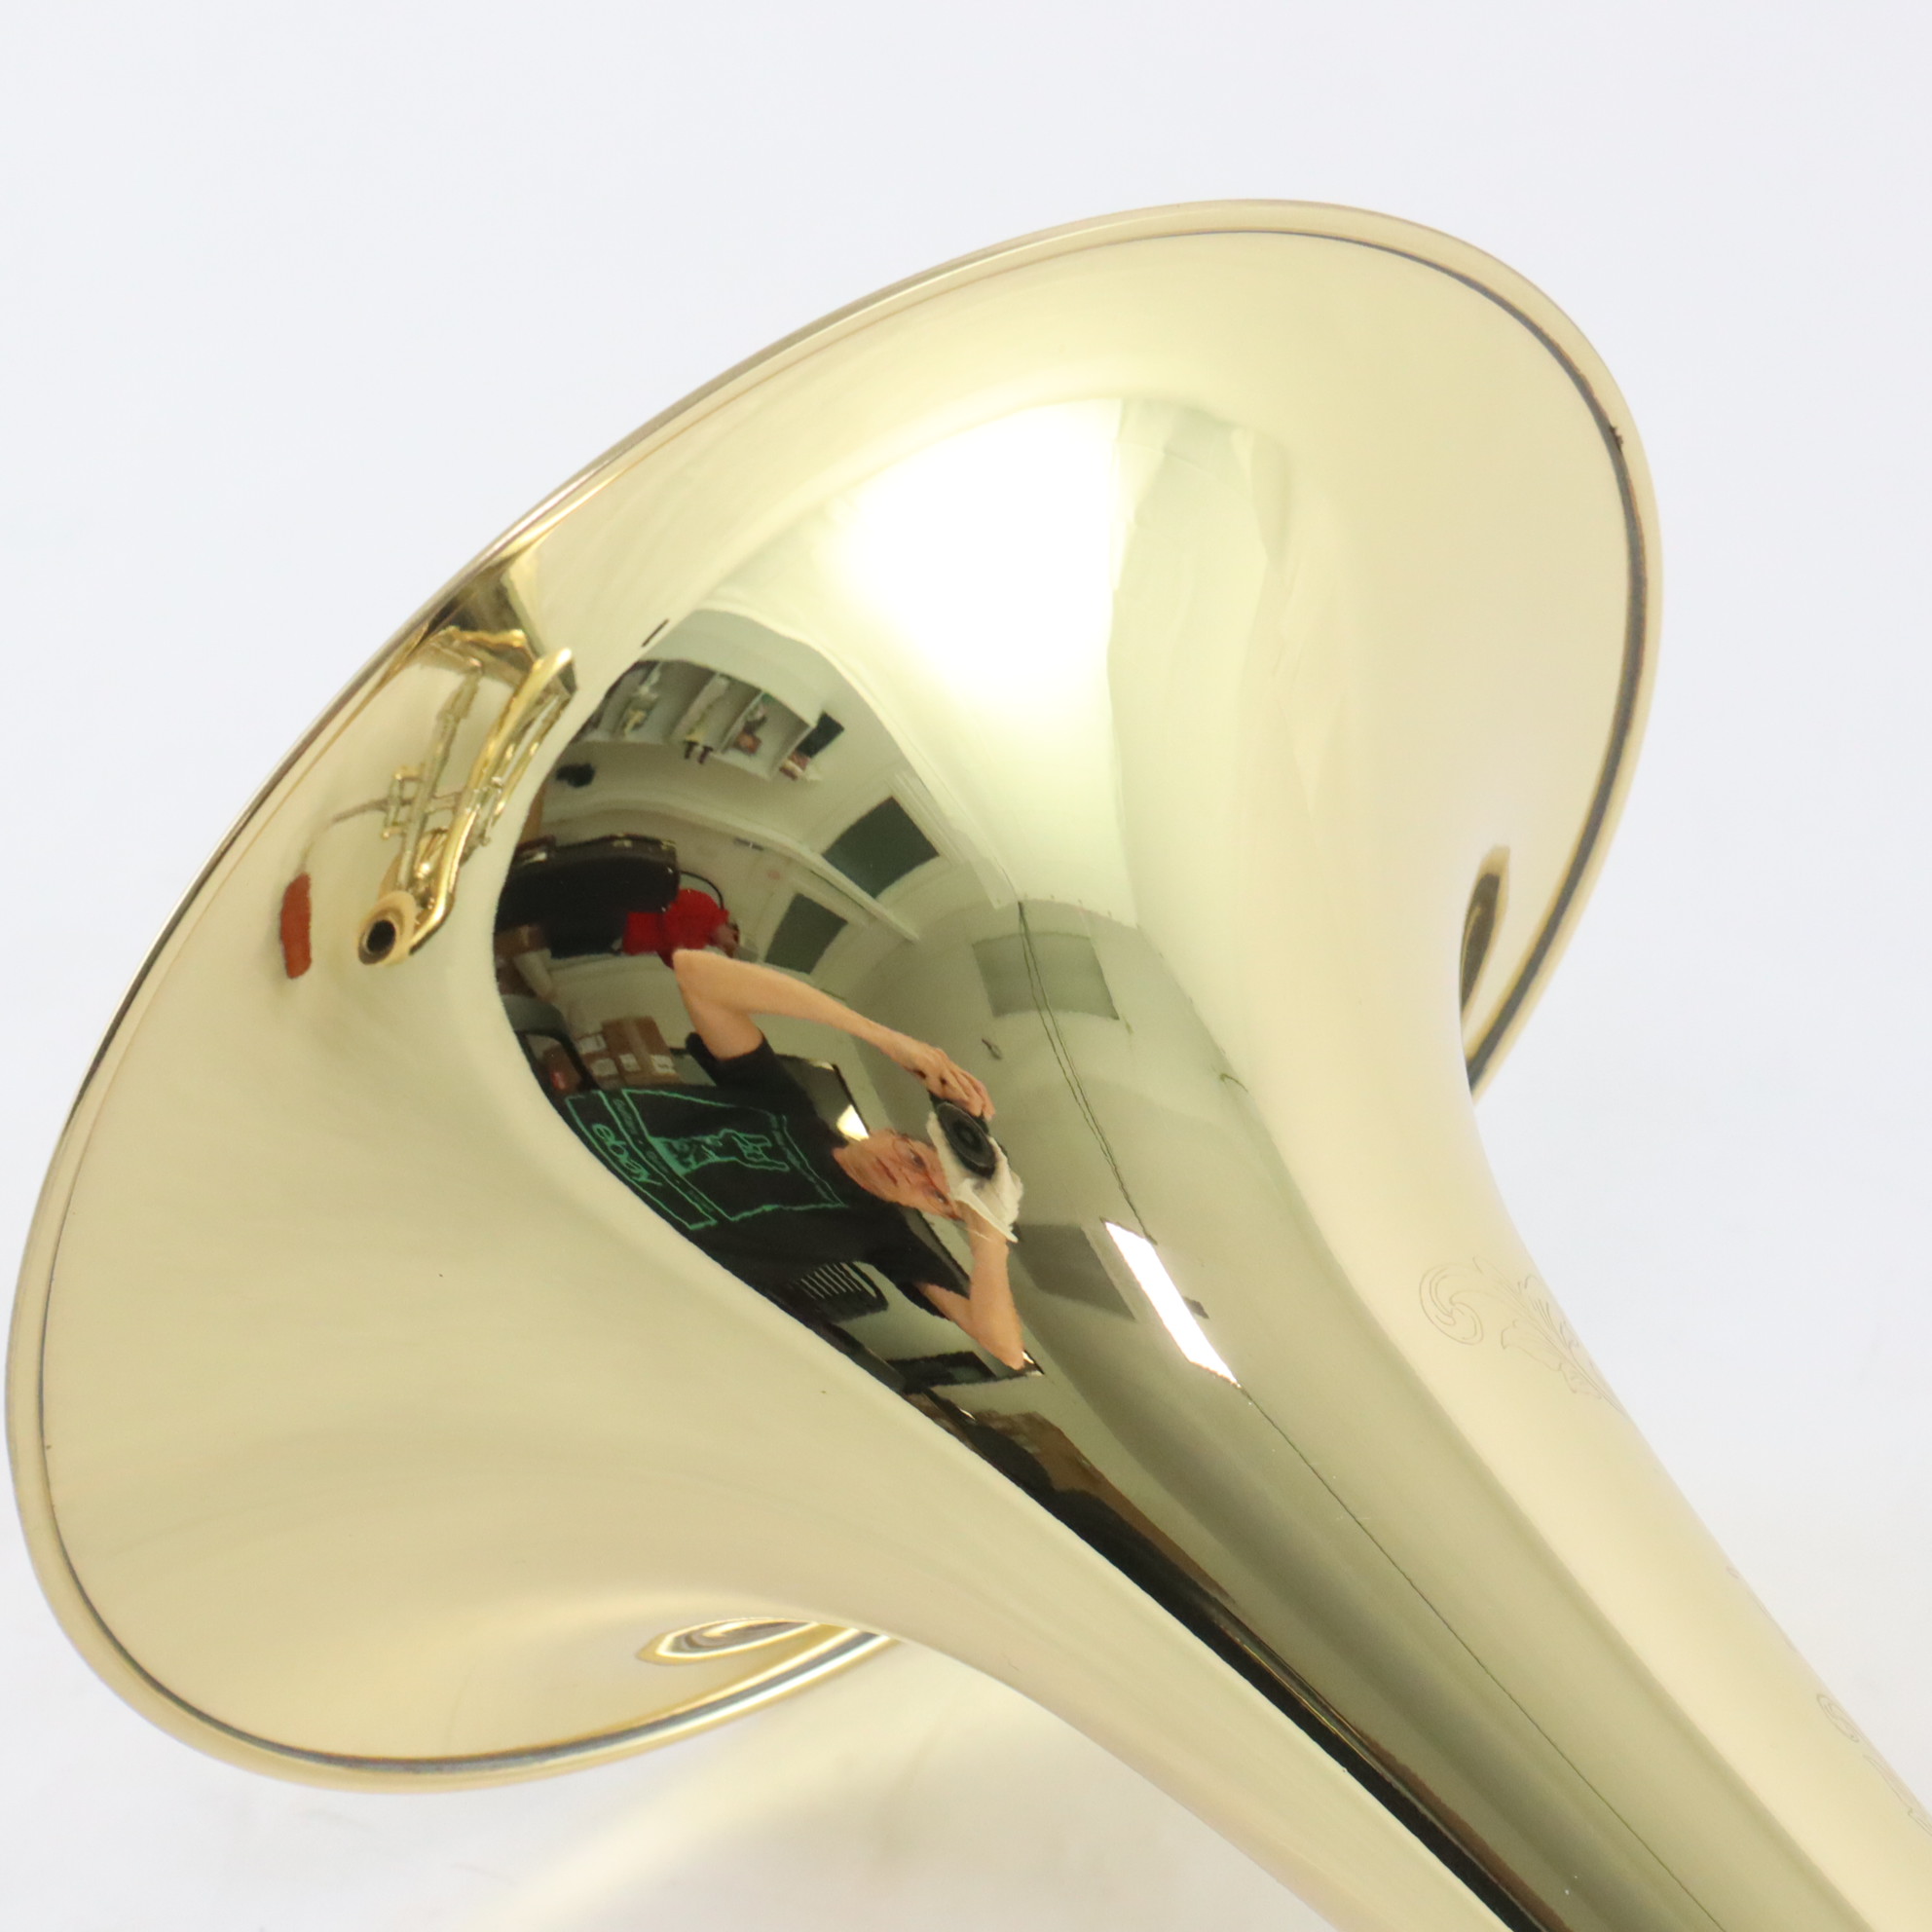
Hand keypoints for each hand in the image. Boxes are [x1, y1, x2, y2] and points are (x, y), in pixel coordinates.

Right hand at [874, 1030, 994, 1117]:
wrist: (891, 1041)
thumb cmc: (906, 1055)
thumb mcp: (923, 1073)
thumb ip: (934, 1083)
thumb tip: (943, 1096)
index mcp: (947, 1064)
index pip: (969, 1080)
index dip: (979, 1095)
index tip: (986, 1110)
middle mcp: (947, 1061)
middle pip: (969, 1080)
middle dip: (981, 1098)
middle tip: (988, 1114)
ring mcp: (938, 1061)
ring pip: (958, 1080)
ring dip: (968, 1097)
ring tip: (976, 1110)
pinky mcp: (928, 1062)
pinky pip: (937, 1080)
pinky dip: (944, 1090)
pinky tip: (953, 1099)